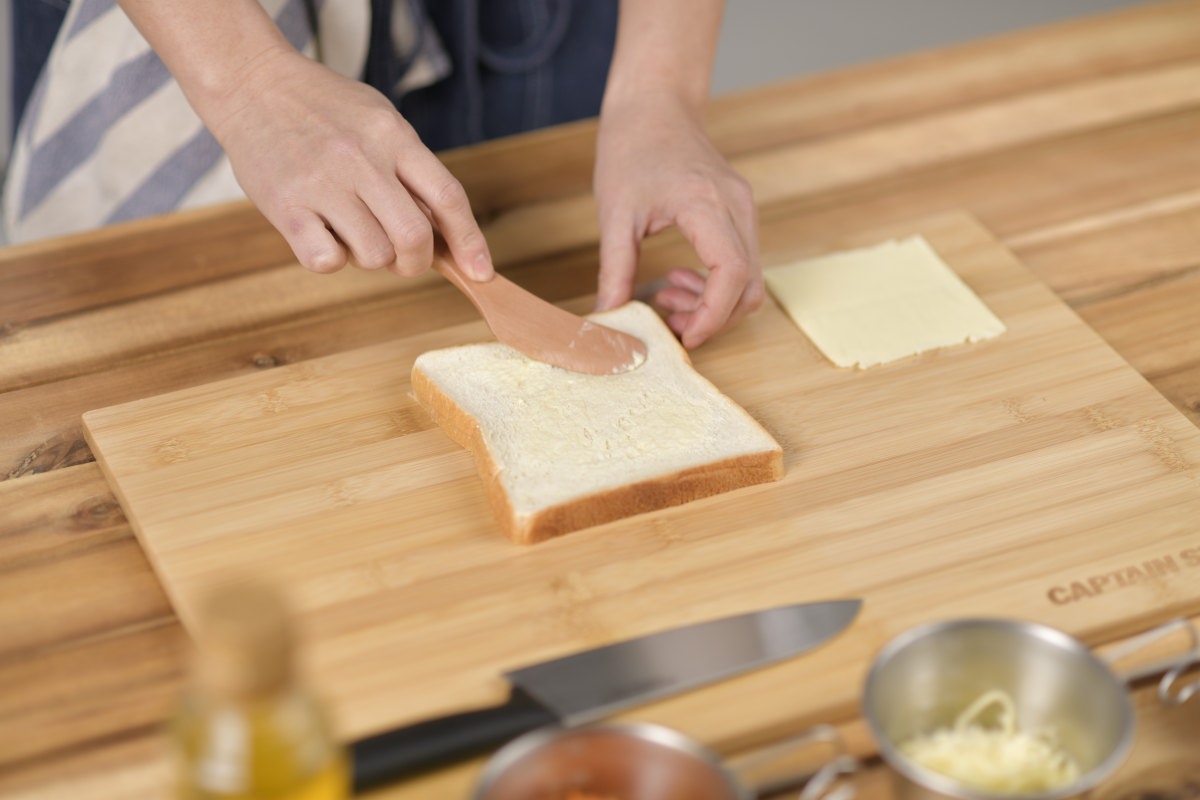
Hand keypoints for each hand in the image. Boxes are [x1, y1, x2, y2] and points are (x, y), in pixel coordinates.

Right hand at [207, 46, 491, 278]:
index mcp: (393, 136)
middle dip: (417, 261)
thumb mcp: (380, 120)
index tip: (481, 272)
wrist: (252, 83)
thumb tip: (448, 231)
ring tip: (352, 231)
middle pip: (415, 237)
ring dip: (371, 258)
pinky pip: (326, 261)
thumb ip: (413, 169)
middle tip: (403, 257)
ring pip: (374, 255)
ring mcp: (322, 184)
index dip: (470, 242)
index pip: (448, 198)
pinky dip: (331, 260)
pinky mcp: (285, 207)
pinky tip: (322, 235)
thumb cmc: (325, 108)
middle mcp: (361, 160)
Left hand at [592, 92, 761, 347]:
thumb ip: (614, 271)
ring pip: (750, 278)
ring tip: (666, 300)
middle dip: (713, 317)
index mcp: (706, 203)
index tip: (685, 338)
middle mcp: (736, 206)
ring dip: (714, 303)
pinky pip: (742, 261)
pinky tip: (678, 281)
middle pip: (749, 285)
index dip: (713, 315)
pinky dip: (716, 283)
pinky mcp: (739, 212)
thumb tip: (607, 319)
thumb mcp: (614, 214)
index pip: (731, 273)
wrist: (654, 104)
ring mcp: (744, 208)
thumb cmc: (631, 148)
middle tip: (670, 325)